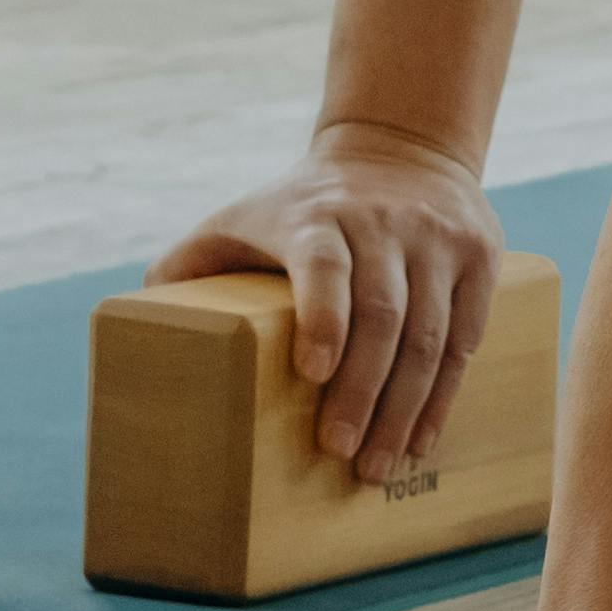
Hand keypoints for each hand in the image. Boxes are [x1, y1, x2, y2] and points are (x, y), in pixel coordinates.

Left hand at [148, 122, 503, 483]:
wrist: (401, 145)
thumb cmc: (301, 204)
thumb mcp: (239, 215)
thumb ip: (186, 264)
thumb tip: (132, 324)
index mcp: (316, 215)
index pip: (324, 263)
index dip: (323, 317)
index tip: (312, 376)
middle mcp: (382, 221)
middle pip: (383, 314)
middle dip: (364, 392)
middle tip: (343, 453)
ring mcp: (436, 237)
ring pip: (431, 333)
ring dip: (408, 408)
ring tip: (382, 465)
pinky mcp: (479, 253)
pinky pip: (469, 331)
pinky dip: (448, 391)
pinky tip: (425, 435)